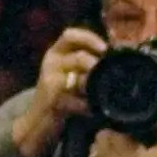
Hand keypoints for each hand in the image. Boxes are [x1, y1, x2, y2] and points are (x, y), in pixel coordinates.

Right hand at [10, 27, 104, 156]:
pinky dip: (89, 107)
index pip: (70, 35)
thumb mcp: (68, 72)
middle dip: (99, 67)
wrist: (37, 120)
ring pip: (80, 80)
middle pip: (80, 58)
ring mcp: (50, 83)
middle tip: (112, 75)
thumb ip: (86, 61)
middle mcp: (51, 64)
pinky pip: (78, 102)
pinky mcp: (53, 102)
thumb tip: (118, 53)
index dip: (90, 39)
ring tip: (102, 94)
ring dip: (95, 88)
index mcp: (55, 53)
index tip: (106, 48)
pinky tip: (94, 110)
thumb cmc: (60, 94)